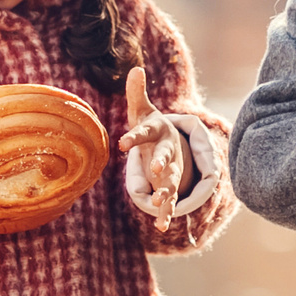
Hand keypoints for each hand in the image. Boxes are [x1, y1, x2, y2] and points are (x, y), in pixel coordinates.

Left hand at [119, 66, 186, 224]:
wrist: (172, 144)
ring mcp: (171, 171)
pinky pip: (169, 202)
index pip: (145, 132)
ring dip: (166, 193)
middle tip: (157, 171)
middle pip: (166, 158)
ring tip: (159, 204)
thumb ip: (137, 93)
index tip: (122, 142)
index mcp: (158, 132)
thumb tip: (135, 67)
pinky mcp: (169, 187)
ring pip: (170, 182)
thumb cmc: (151, 126)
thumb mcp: (142, 111)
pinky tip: (162, 228)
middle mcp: (167, 152)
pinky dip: (166, 215)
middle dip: (162, 164)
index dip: (134, 136)